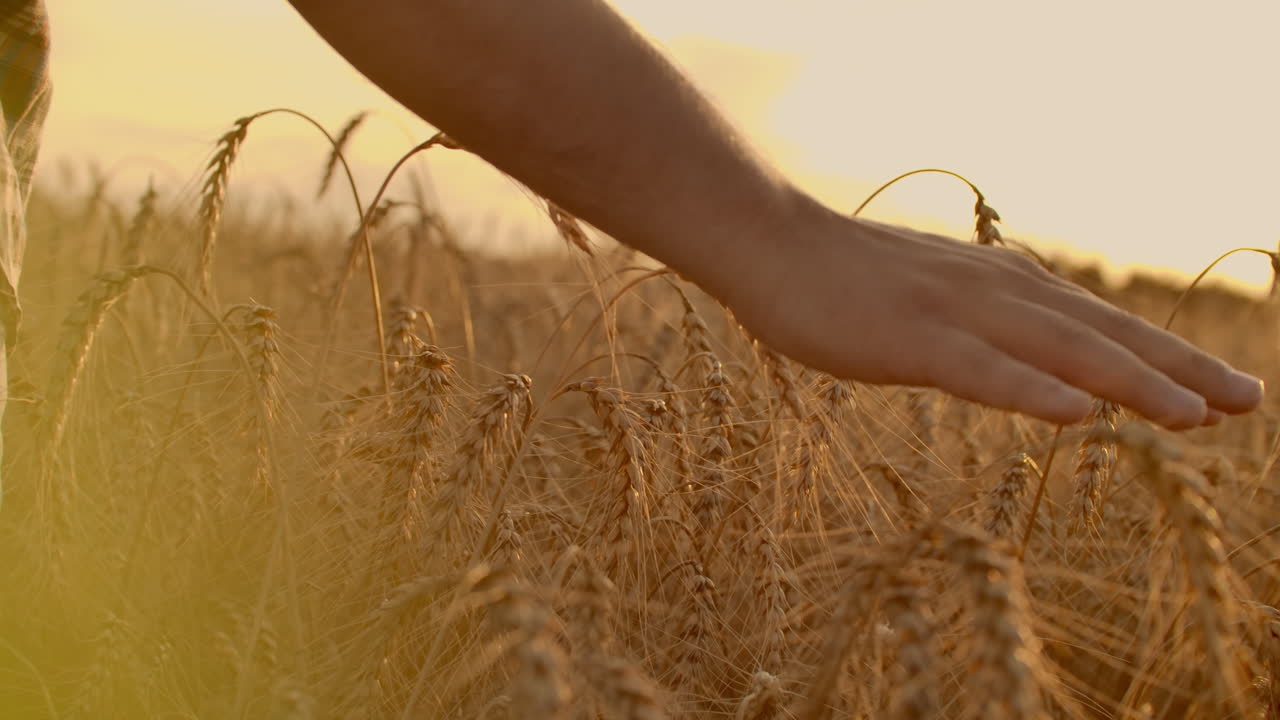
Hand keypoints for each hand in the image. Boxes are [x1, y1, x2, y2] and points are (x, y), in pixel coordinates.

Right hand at [722, 206, 1263, 429]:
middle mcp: (995, 292)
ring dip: (1132, 382)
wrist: (772, 242)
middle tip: (1247, 402)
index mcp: (1001, 285)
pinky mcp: (911, 339)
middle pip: (1100, 335)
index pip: (1098, 325)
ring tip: (1197, 416)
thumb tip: (1019, 354)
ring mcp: (956, 313)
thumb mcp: (931, 297)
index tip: (1221, 390)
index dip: (1163, 357)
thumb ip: (981, 320)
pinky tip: (1079, 415)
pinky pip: (981, 370)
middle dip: (1178, 371)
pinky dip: (1033, 391)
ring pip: (1059, 351)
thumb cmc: (842, 278)